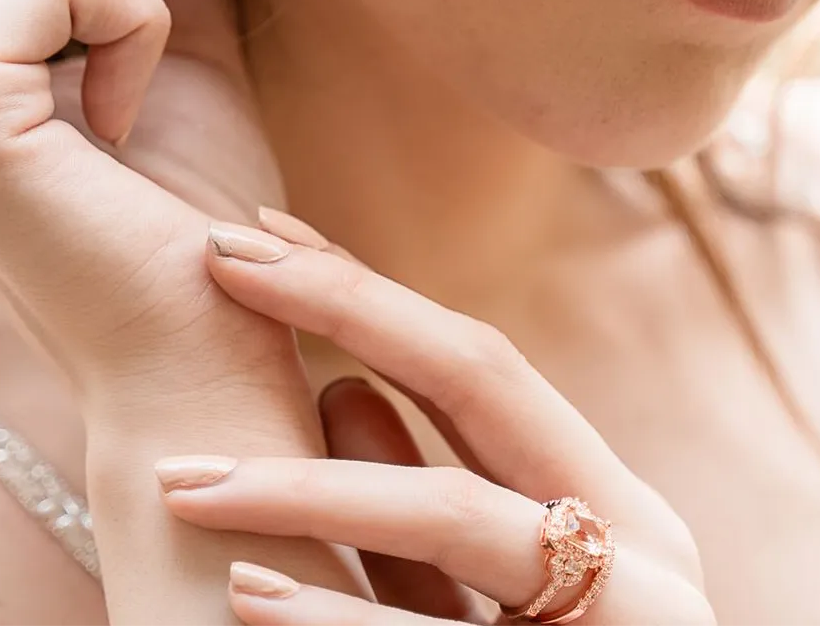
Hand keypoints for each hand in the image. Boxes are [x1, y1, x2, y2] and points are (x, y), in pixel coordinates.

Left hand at [153, 214, 714, 624]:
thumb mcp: (493, 596)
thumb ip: (424, 499)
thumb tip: (334, 385)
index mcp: (607, 496)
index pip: (474, 356)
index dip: (362, 285)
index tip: (259, 233)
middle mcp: (634, 532)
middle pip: (480, 374)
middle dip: (344, 304)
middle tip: (215, 257)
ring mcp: (629, 615)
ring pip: (463, 512)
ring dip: (312, 480)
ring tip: (185, 475)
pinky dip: (346, 619)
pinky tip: (249, 597)